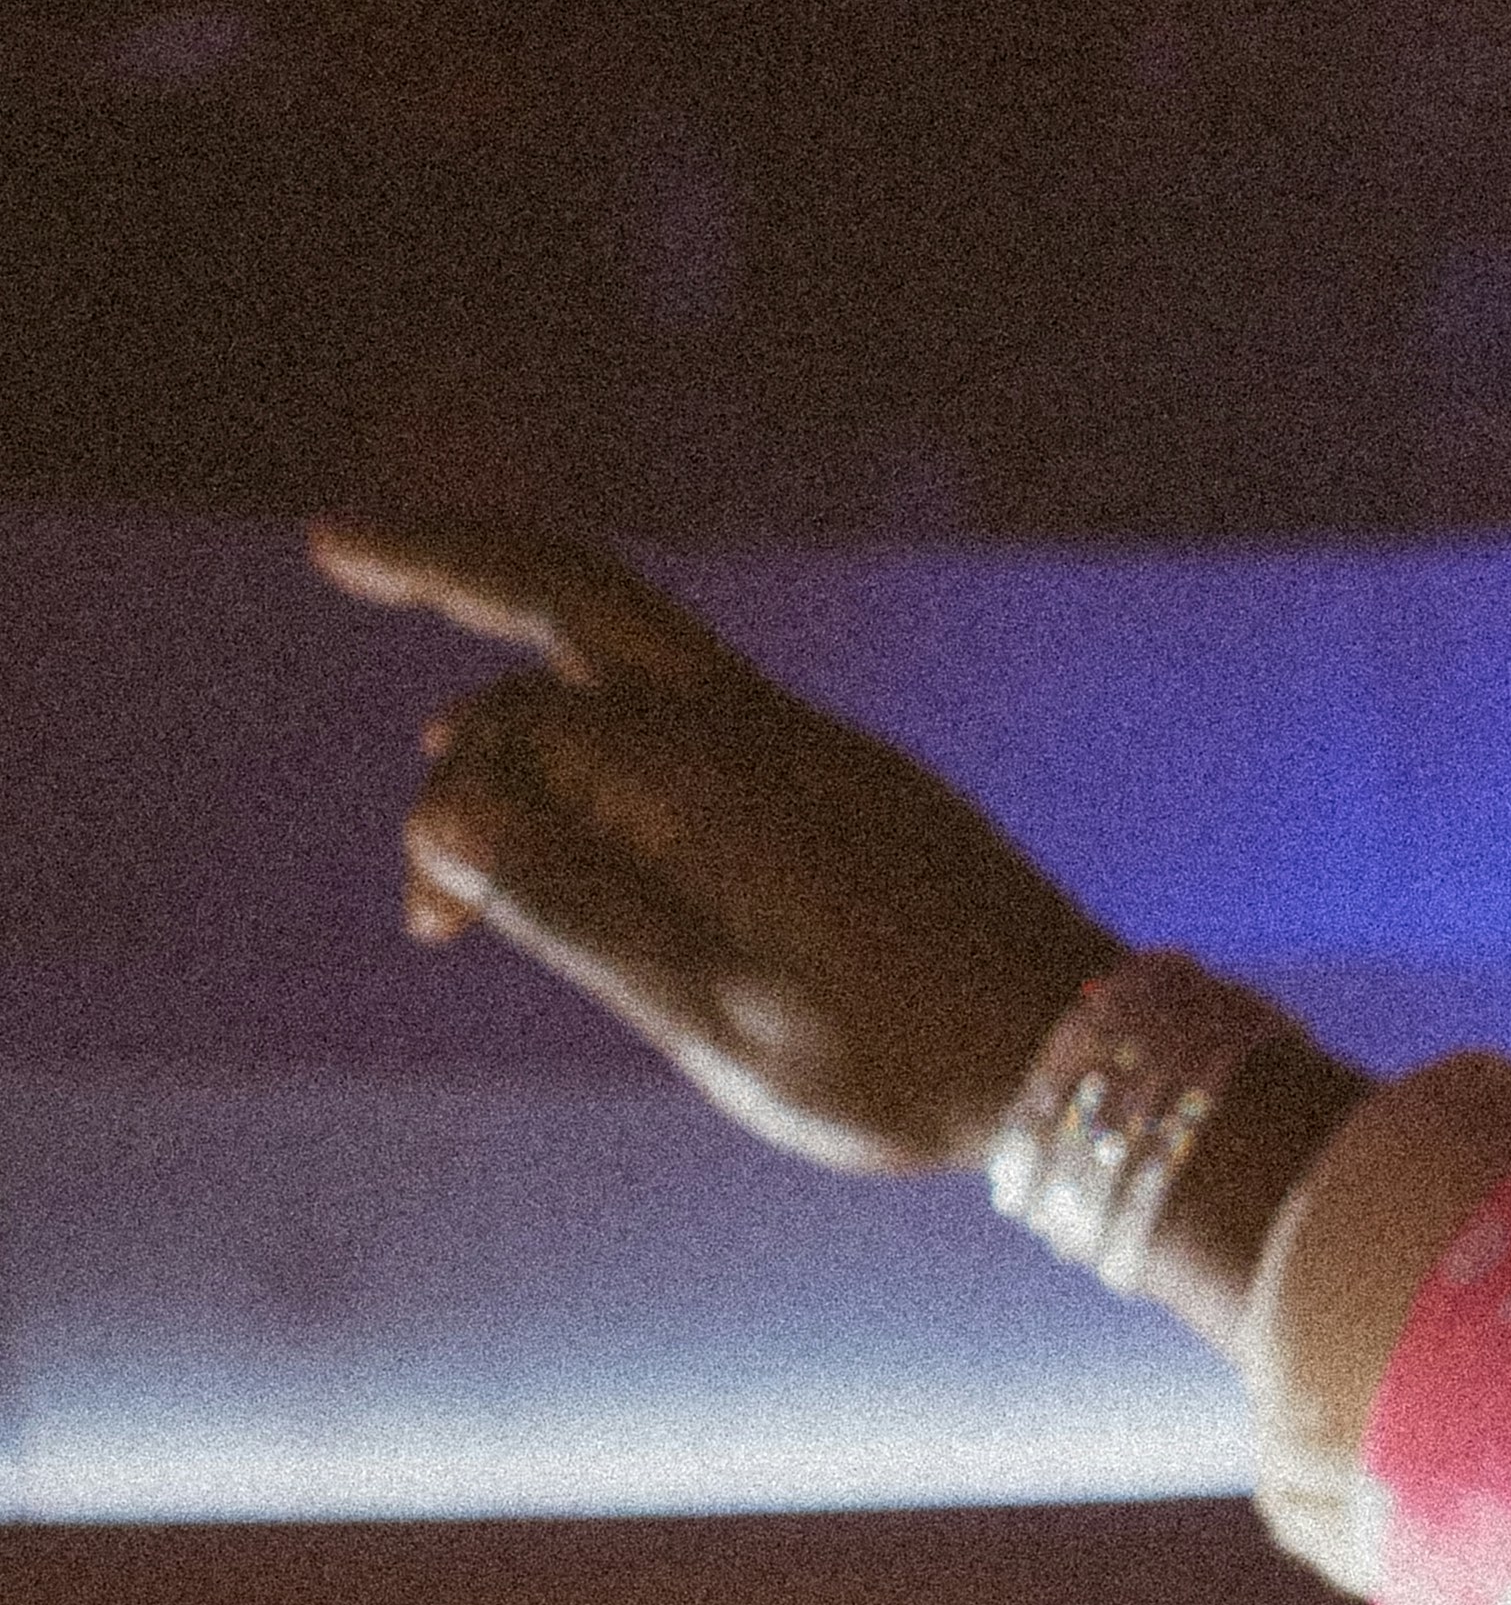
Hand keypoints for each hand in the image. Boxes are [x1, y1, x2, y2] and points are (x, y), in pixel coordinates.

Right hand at [309, 515, 1115, 1171]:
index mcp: (705, 779)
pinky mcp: (846, 773)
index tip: (434, 930)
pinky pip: (698, 701)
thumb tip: (439, 805)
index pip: (511, 735)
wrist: (1082, 1056)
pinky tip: (592, 773)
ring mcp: (807, 739)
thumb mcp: (718, 1020)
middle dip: (443, 557)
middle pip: (568, 587)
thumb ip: (576, 910)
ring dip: (528, 658)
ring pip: (636, 643)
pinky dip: (611, 713)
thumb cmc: (901, 1064)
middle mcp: (752, 727)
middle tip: (334, 539)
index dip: (445, 818)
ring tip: (452, 735)